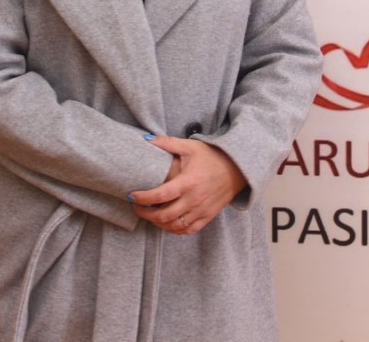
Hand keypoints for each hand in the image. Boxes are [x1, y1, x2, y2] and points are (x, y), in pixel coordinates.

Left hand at [128, 136, 246, 235]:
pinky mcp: (207, 216)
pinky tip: (166, 223)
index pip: (159, 196)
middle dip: (145, 213)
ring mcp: (201, 210)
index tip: (131, 196)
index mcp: (188, 182)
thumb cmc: (212, 156)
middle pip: (164, 215)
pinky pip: (188, 230)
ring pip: (174, 226)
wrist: (237, 168)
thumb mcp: (190, 146)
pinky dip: (174, 229)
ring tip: (149, 214)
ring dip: (158, 223)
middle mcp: (194, 199)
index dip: (142, 198)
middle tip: (136, 206)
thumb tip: (146, 139)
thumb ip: (167, 143)